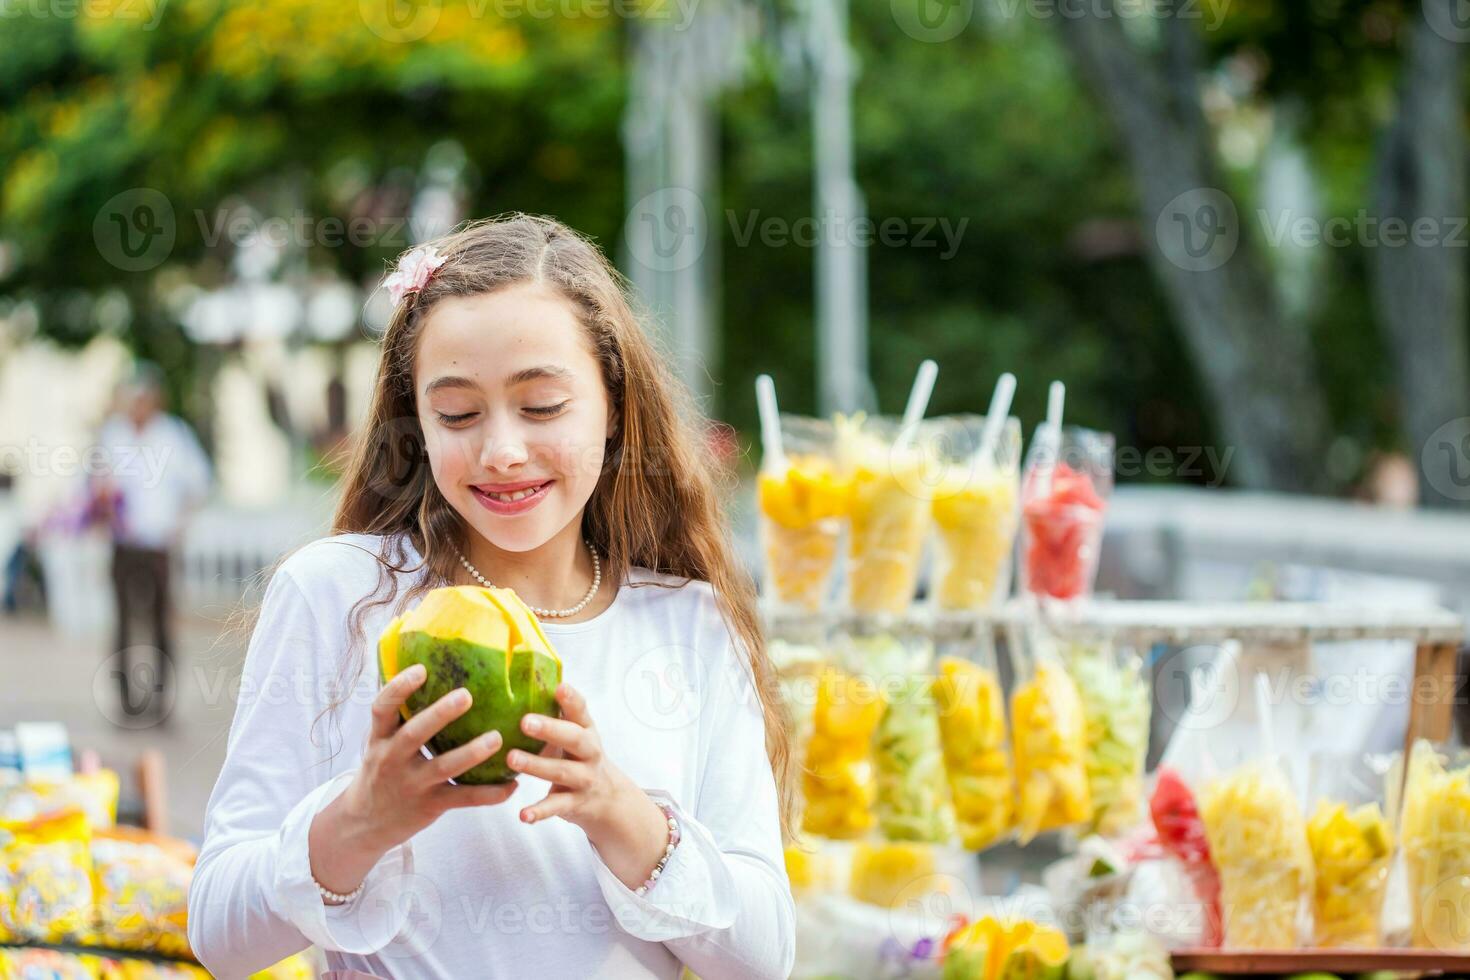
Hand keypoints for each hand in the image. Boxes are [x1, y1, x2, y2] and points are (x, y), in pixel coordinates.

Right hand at [308, 663, 516, 896]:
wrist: (365, 823)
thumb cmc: (383, 772)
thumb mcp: (381, 744)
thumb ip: (400, 718)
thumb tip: (429, 670)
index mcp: (380, 739)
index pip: (382, 709)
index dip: (399, 688)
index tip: (421, 669)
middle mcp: (393, 759)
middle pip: (414, 734)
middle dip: (439, 714)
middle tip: (466, 695)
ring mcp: (412, 784)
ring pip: (443, 767)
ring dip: (471, 753)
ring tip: (497, 738)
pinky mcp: (430, 806)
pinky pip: (463, 799)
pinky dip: (489, 794)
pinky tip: (513, 785)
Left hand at [509, 684, 670, 890]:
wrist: (607, 799)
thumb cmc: (578, 757)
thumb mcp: (574, 734)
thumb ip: (556, 714)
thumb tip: (519, 680)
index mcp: (587, 730)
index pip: (581, 711)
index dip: (572, 699)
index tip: (559, 687)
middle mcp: (590, 752)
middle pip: (574, 738)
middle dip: (551, 729)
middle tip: (524, 721)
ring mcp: (585, 779)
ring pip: (562, 771)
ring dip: (537, 765)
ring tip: (511, 758)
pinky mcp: (575, 804)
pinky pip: (556, 808)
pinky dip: (540, 812)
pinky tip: (522, 815)